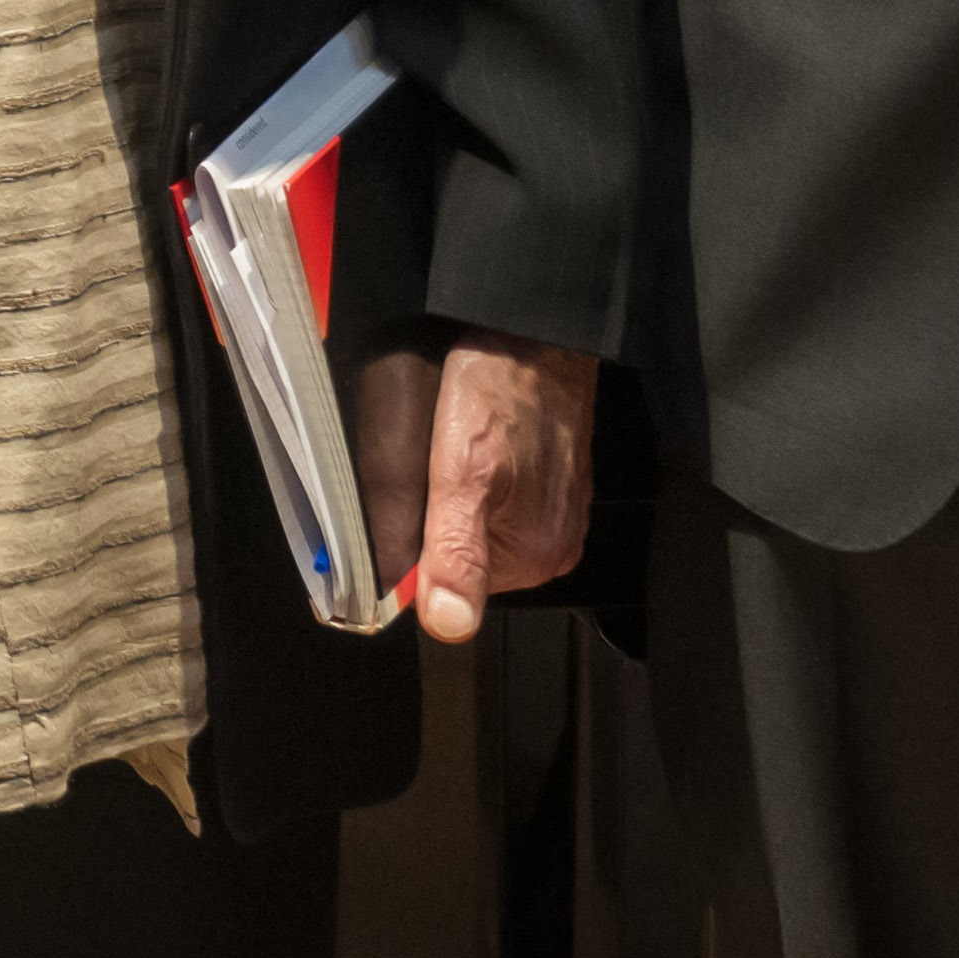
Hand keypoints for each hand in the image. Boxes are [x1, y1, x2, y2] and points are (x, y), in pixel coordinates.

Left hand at [367, 331, 598, 640]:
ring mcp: (555, 516)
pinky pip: (497, 502)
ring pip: (475, 526)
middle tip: (432, 462)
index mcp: (533, 556)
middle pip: (461, 556)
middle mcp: (552, 547)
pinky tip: (473, 444)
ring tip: (455, 447)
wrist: (538, 333)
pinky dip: (475, 479)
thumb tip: (448, 625)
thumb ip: (455, 551)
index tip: (403, 504)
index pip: (447, 586)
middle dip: (435, 518)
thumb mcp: (462, 471)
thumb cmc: (502, 386)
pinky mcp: (552, 489)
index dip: (413, 550)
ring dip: (452, 496)